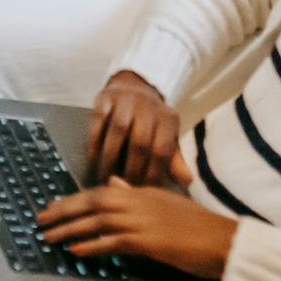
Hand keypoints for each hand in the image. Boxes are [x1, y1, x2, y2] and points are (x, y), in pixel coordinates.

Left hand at [36, 174, 235, 280]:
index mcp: (142, 190)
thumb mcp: (165, 201)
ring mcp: (142, 220)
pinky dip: (92, 245)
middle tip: (39, 220)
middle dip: (63, 211)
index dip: (73, 199)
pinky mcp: (148, 240)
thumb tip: (115, 181)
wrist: (223, 240)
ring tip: (48, 238)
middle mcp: (138, 201)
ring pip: (97, 221)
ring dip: (69, 229)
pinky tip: (75, 251)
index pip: (99, 190)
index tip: (52, 207)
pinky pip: (112, 241)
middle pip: (91, 202)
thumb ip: (137, 192)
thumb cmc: (197, 226)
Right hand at [87, 69, 179, 185]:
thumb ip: (174, 161)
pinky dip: (95, 139)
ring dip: (110, 157)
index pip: (162, 151)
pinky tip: (93, 157)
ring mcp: (126, 99)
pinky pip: (99, 118)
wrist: (134, 89)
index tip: (143, 191)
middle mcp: (149, 106)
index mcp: (168, 118)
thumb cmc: (151, 123)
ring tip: (105, 176)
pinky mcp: (106, 97)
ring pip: (119, 129)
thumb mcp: (166, 138)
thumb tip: (187, 181)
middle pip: (140, 142)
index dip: (152, 174)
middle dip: (131, 169)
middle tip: (123, 186)